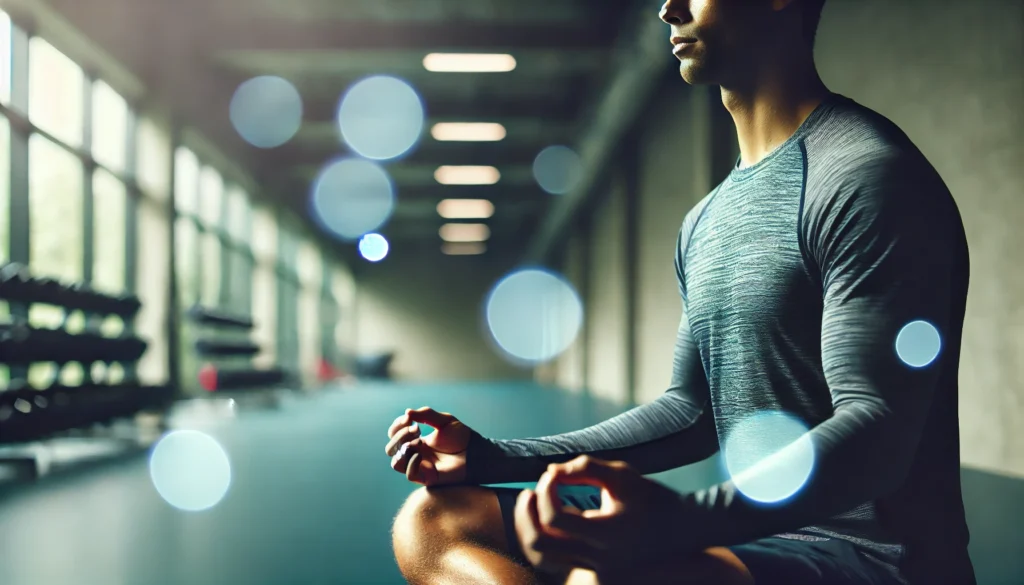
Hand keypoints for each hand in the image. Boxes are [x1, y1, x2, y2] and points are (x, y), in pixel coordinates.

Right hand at [385, 407, 470, 485]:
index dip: (397, 425)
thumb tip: (407, 412)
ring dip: (403, 448)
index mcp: (417, 440)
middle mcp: (415, 454)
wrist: (476, 452)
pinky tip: (421, 454)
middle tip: (416, 429)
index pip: (394, 434)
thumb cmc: (462, 437)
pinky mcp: (427, 477)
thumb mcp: (444, 421)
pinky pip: (409, 474)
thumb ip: (426, 415)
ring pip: (396, 462)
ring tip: (418, 440)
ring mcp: (420, 466)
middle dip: (399, 436)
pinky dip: (411, 462)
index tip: (409, 418)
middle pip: (391, 448)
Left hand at [514, 455, 687, 577]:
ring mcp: (594, 569)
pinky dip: (545, 539)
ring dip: (530, 530)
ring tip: (534, 503)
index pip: (555, 519)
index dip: (546, 491)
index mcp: (607, 535)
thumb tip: (549, 471)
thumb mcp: (623, 474)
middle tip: (530, 491)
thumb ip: (585, 467)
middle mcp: (598, 559)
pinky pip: (555, 560)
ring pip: (542, 559)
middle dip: (526, 515)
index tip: (553, 475)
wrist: (683, 531)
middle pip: (539, 545)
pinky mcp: (593, 571)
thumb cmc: (654, 498)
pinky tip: (551, 516)